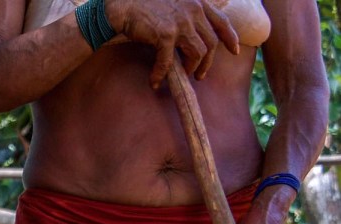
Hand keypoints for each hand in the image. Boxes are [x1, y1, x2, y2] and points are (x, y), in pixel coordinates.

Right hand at [104, 0, 238, 86]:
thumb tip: (192, 32)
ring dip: (192, 68)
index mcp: (198, 4)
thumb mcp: (175, 3)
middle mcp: (193, 12)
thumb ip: (187, 12)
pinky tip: (155, 80)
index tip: (235, 50)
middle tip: (200, 74)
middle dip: (208, 62)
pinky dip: (161, 73)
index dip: (230, 38)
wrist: (124, 3)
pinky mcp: (165, 34)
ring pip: (198, 52)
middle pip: (211, 42)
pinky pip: (168, 60)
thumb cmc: (145, 4)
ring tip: (184, 76)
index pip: (222, 22)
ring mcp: (181, 23)